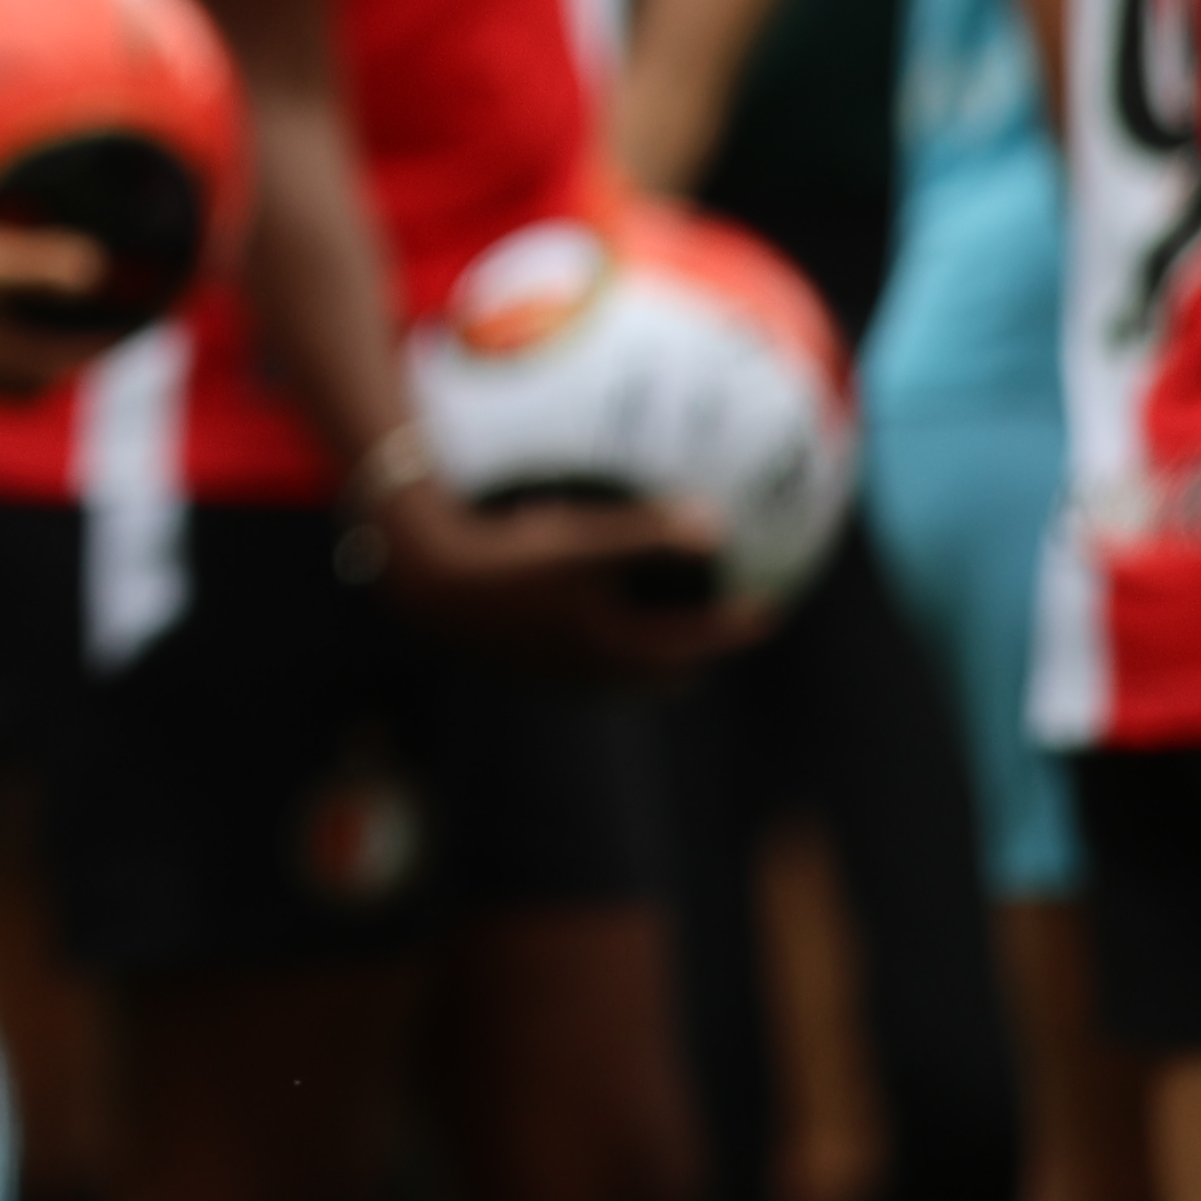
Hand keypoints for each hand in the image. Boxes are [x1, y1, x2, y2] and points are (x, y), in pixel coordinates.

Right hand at [369, 483, 739, 681]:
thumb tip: (718, 527)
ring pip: (619, 672)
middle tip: (715, 631)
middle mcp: (592, 671)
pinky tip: (584, 613)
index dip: (734, 626)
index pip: (695, 642)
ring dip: (647, 654)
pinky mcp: (519, 661)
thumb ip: (652, 535)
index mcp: (618, 649)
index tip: (769, 611)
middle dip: (692, 655)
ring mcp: (553, 672)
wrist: (431, 586)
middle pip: (660, 673)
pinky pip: (581, 658)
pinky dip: (604, 643)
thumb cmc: (514, 559)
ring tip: (657, 630)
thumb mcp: (587, 539)